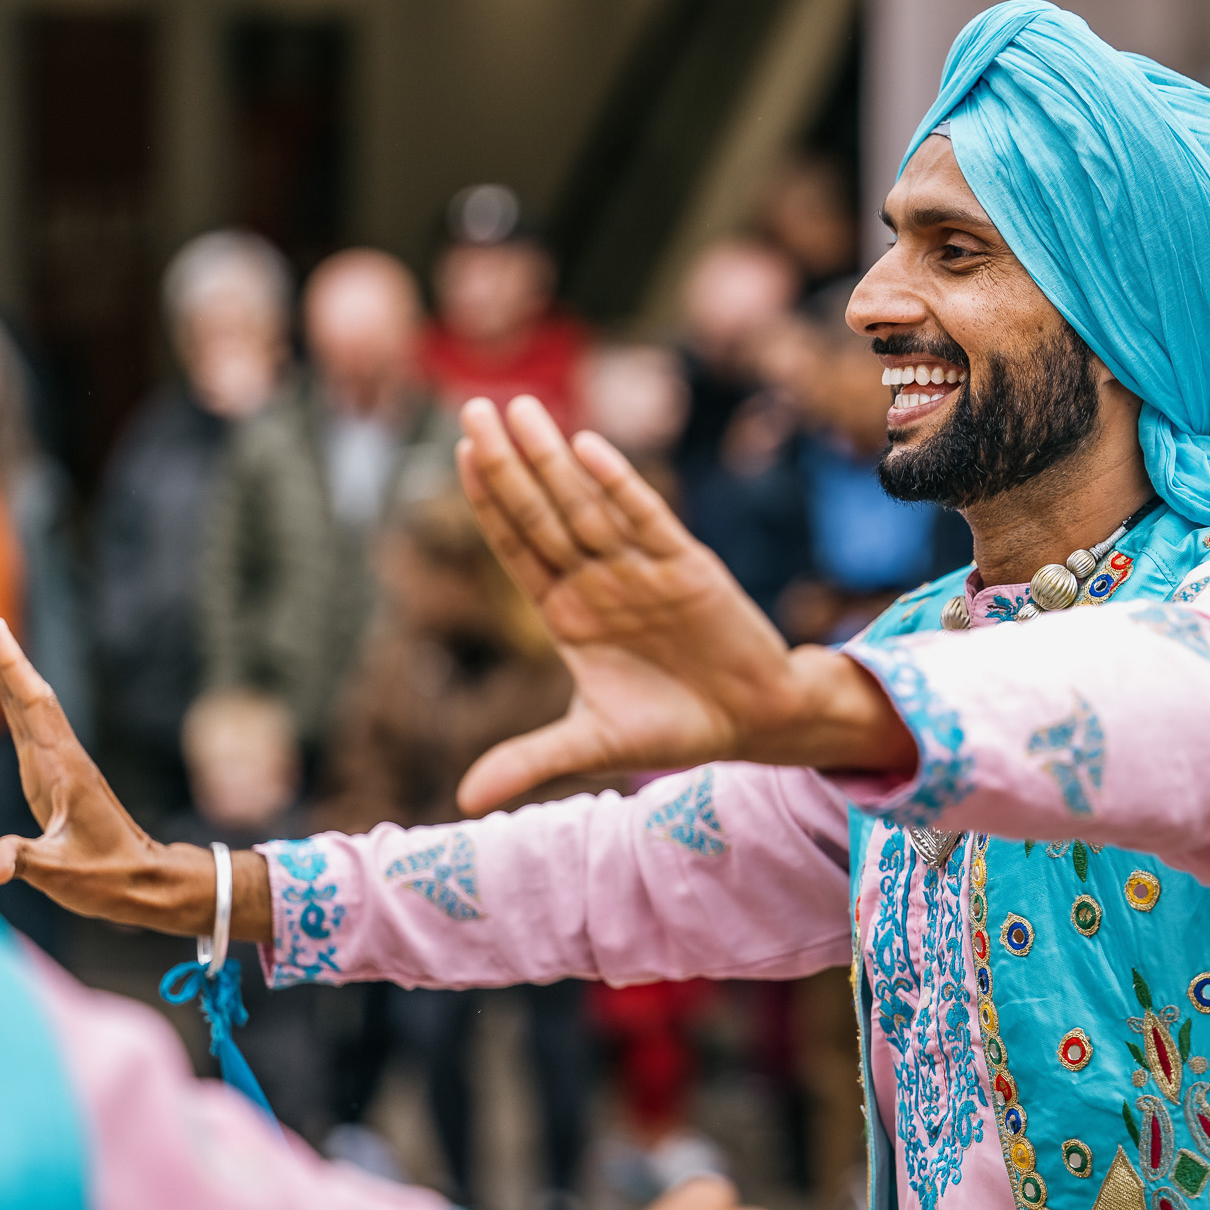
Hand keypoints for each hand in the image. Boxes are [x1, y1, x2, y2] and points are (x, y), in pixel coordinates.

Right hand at [0, 602, 271, 939]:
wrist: (141, 880)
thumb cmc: (106, 877)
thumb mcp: (62, 873)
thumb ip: (27, 863)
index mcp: (64, 770)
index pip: (33, 707)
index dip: (13, 668)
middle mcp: (61, 756)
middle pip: (25, 693)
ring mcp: (56, 763)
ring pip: (24, 704)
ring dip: (1, 667)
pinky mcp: (50, 773)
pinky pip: (26, 722)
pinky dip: (9, 695)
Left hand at [454, 396, 914, 812]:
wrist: (750, 721)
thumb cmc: (671, 726)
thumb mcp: (593, 744)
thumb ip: (530, 760)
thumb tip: (464, 801)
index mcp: (567, 613)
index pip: (517, 546)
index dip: (488, 502)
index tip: (458, 454)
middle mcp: (597, 580)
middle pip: (542, 514)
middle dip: (508, 464)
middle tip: (473, 407)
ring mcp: (639, 568)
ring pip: (585, 506)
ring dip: (552, 460)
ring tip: (520, 410)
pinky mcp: (686, 566)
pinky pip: (645, 518)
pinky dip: (618, 484)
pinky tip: (588, 448)